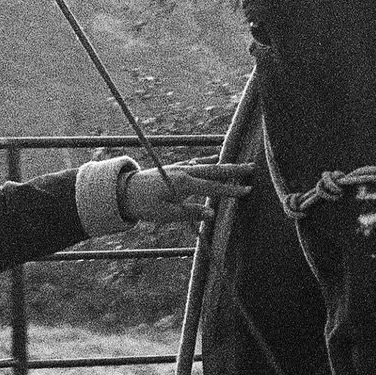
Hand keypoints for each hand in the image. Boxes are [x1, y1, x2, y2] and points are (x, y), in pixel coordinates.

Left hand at [118, 160, 252, 223]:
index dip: (231, 191)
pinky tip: (216, 159)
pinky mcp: (175, 168)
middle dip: (234, 170)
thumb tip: (211, 215)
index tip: (247, 191)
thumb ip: (189, 213)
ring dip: (223, 164)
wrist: (123, 191)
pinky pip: (196, 163)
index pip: (212, 188)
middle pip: (214, 170)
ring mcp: (179, 167)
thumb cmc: (143, 205)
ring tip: (239, 164)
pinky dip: (208, 161)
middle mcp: (183, 172)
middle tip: (252, 167)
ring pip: (206, 164)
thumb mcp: (165, 215)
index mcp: (182, 184)